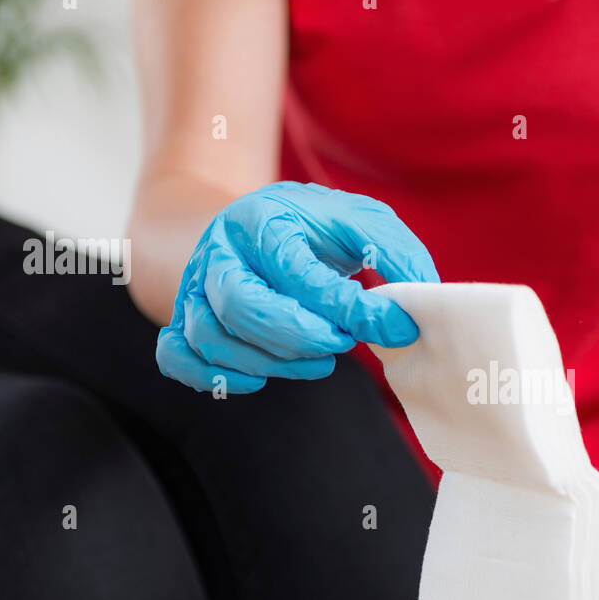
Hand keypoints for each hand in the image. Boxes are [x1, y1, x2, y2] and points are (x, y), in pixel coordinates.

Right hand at [156, 181, 437, 392]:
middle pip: (242, 307)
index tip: (394, 325)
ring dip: (270, 362)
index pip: (299, 273)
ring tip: (319, 361)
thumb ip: (396, 252)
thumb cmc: (315, 229)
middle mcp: (218, 252)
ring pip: (213, 338)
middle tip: (343, 344)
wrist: (256, 223)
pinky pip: (177, 357)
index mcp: (262, 219)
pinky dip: (213, 377)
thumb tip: (421, 296)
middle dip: (301, 337)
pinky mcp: (183, 319)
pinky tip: (258, 379)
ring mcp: (194, 287)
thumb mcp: (361, 223)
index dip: (350, 308)